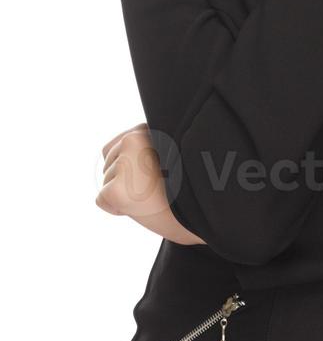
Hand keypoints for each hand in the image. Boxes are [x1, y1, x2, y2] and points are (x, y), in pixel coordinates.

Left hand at [95, 122, 204, 245]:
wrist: (202, 212)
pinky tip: (141, 207)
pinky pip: (102, 200)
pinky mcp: (116, 189)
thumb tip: (121, 149)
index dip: (135, 164)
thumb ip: (147, 147)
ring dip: (123, 193)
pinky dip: (116, 208)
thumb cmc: (189, 186)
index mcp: (147, 128)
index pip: (122, 143)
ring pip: (106, 180)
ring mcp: (123, 163)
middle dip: (124, 178)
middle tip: (154, 188)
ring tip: (152, 196)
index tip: (155, 174)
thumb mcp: (170, 153)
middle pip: (109, 161)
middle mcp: (133, 138)